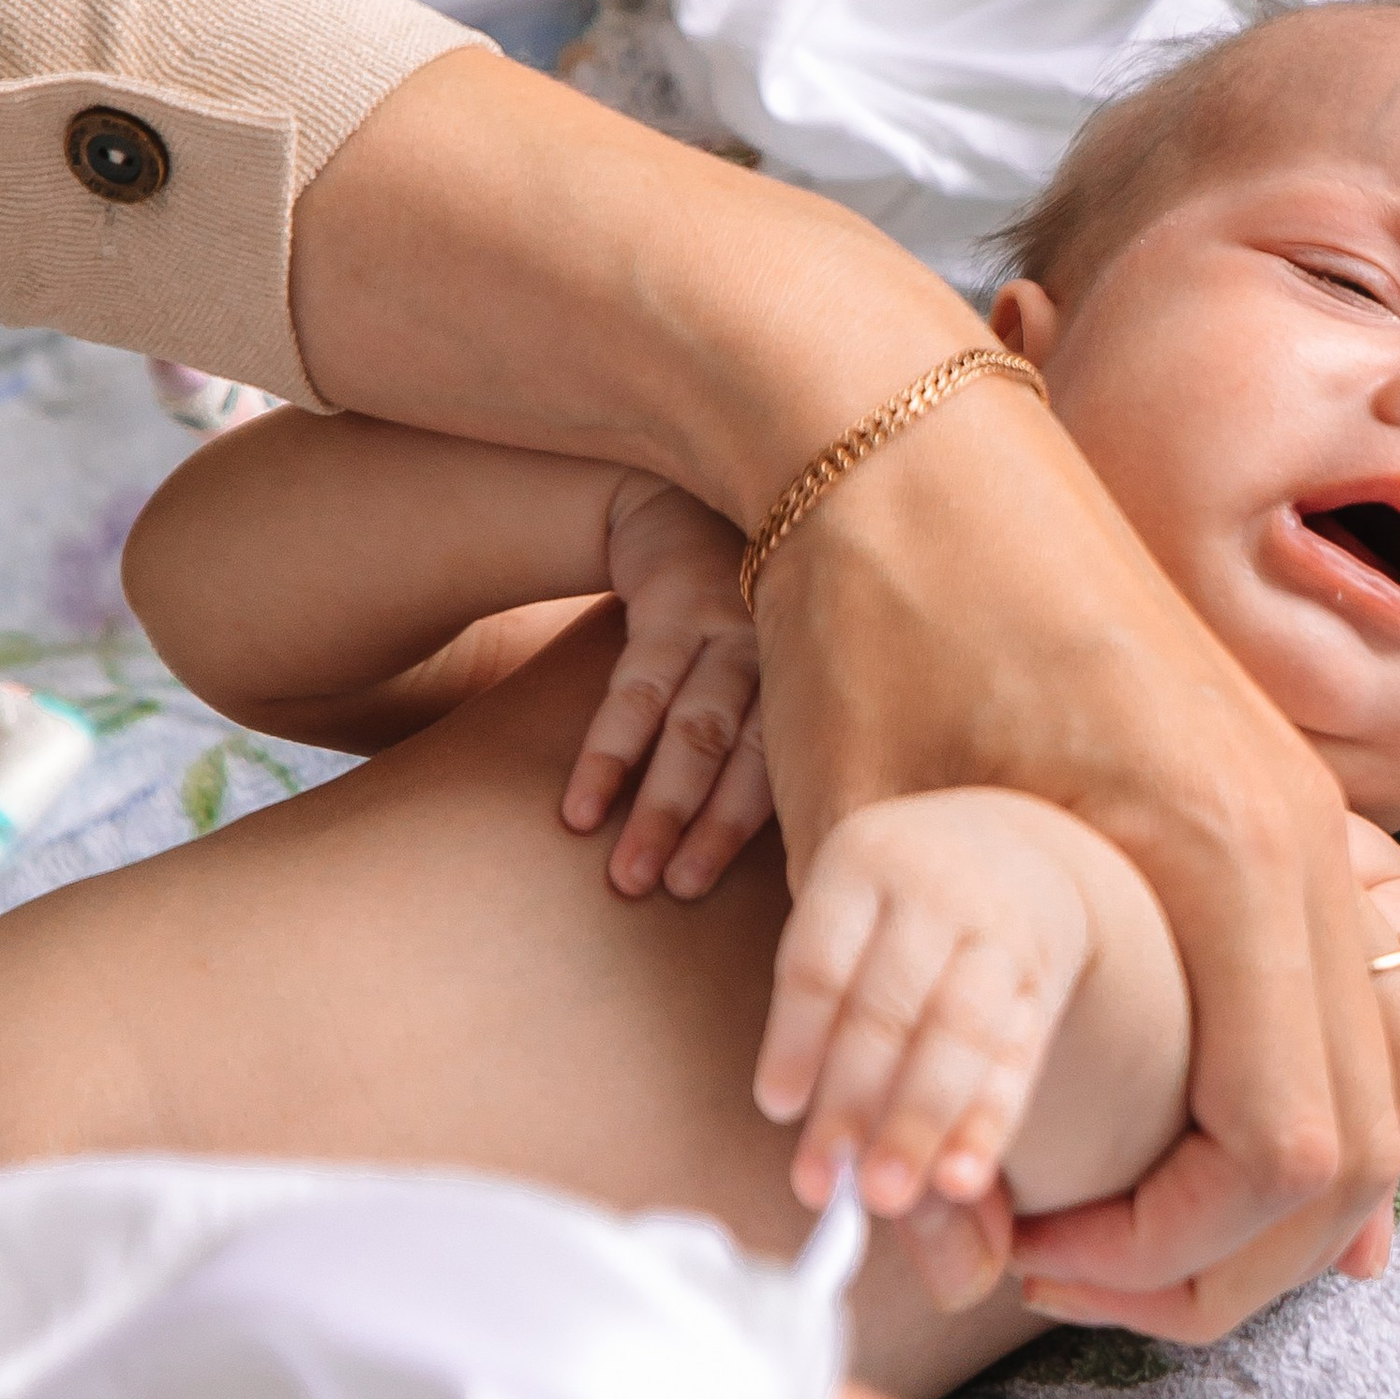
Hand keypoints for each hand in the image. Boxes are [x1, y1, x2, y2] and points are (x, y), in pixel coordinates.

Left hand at [289, 66, 1399, 1328]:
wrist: (894, 429)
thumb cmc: (865, 624)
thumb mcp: (869, 862)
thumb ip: (908, 1059)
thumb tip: (925, 1242)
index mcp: (1227, 854)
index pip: (1283, 1148)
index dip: (1164, 1253)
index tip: (1023, 1254)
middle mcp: (1306, 840)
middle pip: (1356, 1140)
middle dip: (1226, 1252)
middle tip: (1069, 1275)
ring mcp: (1306, 816)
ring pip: (1366, 1076)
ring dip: (1261, 1186)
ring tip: (1115, 1227)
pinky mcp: (1273, 800)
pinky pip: (1337, 999)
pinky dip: (1286, 1099)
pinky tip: (1203, 1157)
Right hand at [561, 474, 770, 897]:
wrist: (689, 502)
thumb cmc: (750, 612)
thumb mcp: (787, 655)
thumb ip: (791, 734)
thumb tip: (809, 855)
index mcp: (819, 679)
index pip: (791, 769)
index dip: (758, 835)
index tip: (731, 896)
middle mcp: (782, 652)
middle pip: (742, 754)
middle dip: (702, 831)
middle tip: (668, 896)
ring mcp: (729, 625)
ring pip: (690, 728)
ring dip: (654, 806)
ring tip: (623, 876)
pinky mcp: (672, 602)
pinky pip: (635, 688)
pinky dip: (607, 753)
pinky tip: (580, 809)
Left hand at [755, 790, 1094, 1222]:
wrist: (1014, 854)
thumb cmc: (892, 917)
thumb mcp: (850, 926)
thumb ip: (823, 1021)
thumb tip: (795, 1140)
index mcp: (861, 863)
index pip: (821, 959)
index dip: (799, 1036)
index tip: (778, 1107)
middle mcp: (935, 889)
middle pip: (890, 1004)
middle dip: (859, 1098)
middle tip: (828, 1183)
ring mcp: (999, 932)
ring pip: (959, 1033)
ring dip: (921, 1121)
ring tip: (888, 1196)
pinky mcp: (1043, 979)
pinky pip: (1017, 1057)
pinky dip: (987, 1123)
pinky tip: (960, 1180)